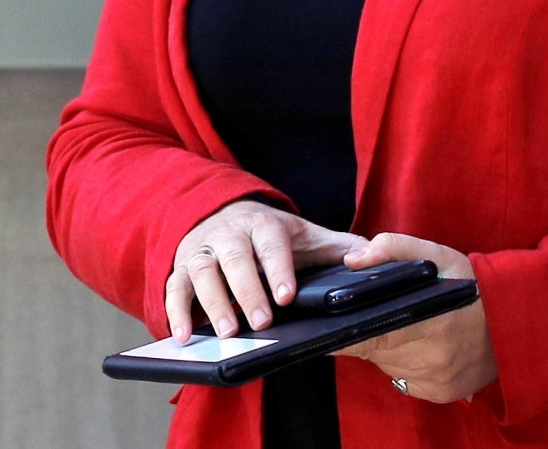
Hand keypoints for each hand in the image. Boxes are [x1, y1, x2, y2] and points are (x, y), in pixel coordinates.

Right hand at [168, 200, 366, 337]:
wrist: (227, 213)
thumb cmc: (274, 235)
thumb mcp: (308, 236)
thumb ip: (340, 248)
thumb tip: (372, 258)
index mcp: (264, 225)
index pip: (271, 243)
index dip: (277, 268)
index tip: (286, 296)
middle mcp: (229, 233)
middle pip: (234, 258)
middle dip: (245, 290)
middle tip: (259, 323)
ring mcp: (202, 248)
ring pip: (201, 270)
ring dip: (211, 301)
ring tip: (226, 333)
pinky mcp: (181, 266)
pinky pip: (175, 286)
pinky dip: (176, 310)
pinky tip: (184, 335)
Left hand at [333, 231, 495, 403]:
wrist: (519, 322)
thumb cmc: (474, 285)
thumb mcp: (437, 254)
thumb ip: (392, 248)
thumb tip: (352, 260)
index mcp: (426, 325)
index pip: (367, 337)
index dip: (340, 333)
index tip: (323, 325)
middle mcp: (430, 360)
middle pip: (373, 349)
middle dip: (370, 329)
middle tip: (384, 310)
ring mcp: (436, 381)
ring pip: (387, 364)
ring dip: (387, 346)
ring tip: (407, 324)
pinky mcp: (442, 393)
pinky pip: (404, 378)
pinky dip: (403, 362)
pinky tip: (420, 344)